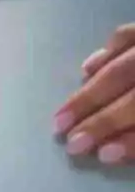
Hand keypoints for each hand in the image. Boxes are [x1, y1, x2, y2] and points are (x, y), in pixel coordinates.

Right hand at [54, 23, 134, 163]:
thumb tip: (115, 147)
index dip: (128, 138)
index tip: (102, 155)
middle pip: (126, 89)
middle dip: (97, 118)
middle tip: (67, 140)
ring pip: (119, 66)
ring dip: (89, 92)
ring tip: (62, 114)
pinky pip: (125, 36)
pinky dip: (104, 54)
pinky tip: (87, 69)